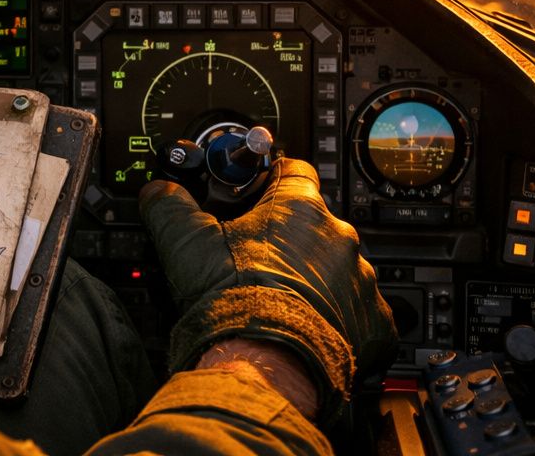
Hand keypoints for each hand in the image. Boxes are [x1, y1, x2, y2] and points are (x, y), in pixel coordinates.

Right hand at [139, 157, 395, 423]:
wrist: (265, 365)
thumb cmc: (233, 302)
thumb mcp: (186, 243)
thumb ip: (171, 206)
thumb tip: (159, 192)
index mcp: (299, 207)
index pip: (294, 170)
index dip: (273, 181)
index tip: (259, 195)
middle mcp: (338, 238)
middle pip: (316, 224)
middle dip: (291, 239)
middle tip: (260, 260)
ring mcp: (360, 280)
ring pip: (338, 268)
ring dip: (315, 279)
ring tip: (283, 301)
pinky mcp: (375, 322)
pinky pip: (361, 313)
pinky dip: (341, 319)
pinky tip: (312, 328)